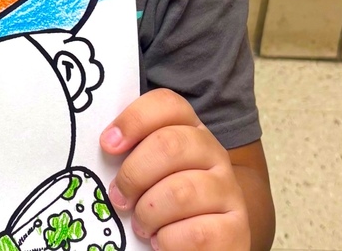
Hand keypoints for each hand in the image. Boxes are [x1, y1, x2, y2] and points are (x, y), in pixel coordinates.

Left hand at [100, 89, 249, 250]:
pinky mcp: (236, 229)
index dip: (134, 119)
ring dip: (148, 213)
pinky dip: (168, 241)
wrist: (208, 239)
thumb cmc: (164, 200)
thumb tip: (105, 146)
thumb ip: (130, 151)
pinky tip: (162, 242)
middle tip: (119, 197)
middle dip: (134, 174)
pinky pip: (195, 233)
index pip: (167, 104)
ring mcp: (228, 190)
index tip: (108, 145)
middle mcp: (214, 153)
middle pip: (169, 144)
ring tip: (142, 225)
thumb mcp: (149, 168)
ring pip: (181, 191)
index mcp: (189, 129)